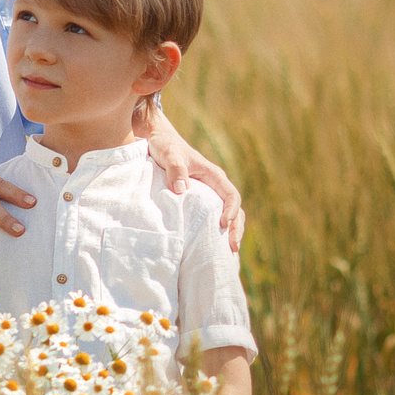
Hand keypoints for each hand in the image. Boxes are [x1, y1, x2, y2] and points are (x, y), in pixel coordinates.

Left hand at [138, 101, 244, 250]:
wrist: (158, 141)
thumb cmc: (165, 146)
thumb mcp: (169, 154)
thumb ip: (175, 169)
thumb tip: (181, 189)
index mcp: (213, 175)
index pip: (230, 194)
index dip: (231, 210)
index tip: (224, 224)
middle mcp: (214, 185)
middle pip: (234, 209)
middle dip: (236, 228)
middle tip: (233, 248)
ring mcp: (208, 194)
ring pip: (226, 215)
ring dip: (229, 232)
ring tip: (228, 253)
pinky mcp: (198, 201)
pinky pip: (211, 217)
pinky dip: (214, 231)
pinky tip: (211, 247)